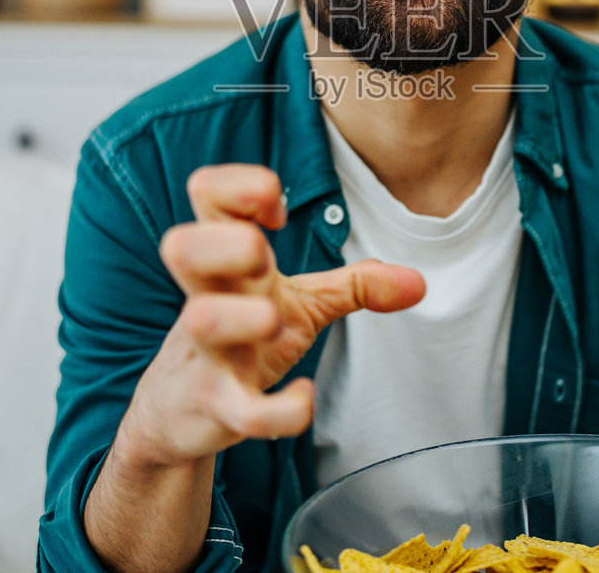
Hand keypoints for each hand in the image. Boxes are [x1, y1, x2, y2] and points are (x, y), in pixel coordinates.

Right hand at [117, 163, 424, 467]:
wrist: (179, 413)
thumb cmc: (242, 337)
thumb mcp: (297, 303)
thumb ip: (354, 285)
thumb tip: (418, 281)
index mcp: (225, 262)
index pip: (208, 193)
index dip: (243, 185)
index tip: (275, 213)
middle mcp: (207, 297)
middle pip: (183, 246)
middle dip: (228, 243)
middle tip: (262, 257)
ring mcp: (207, 353)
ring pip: (203, 321)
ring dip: (244, 317)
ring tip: (274, 321)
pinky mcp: (217, 407)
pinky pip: (241, 411)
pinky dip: (279, 410)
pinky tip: (305, 395)